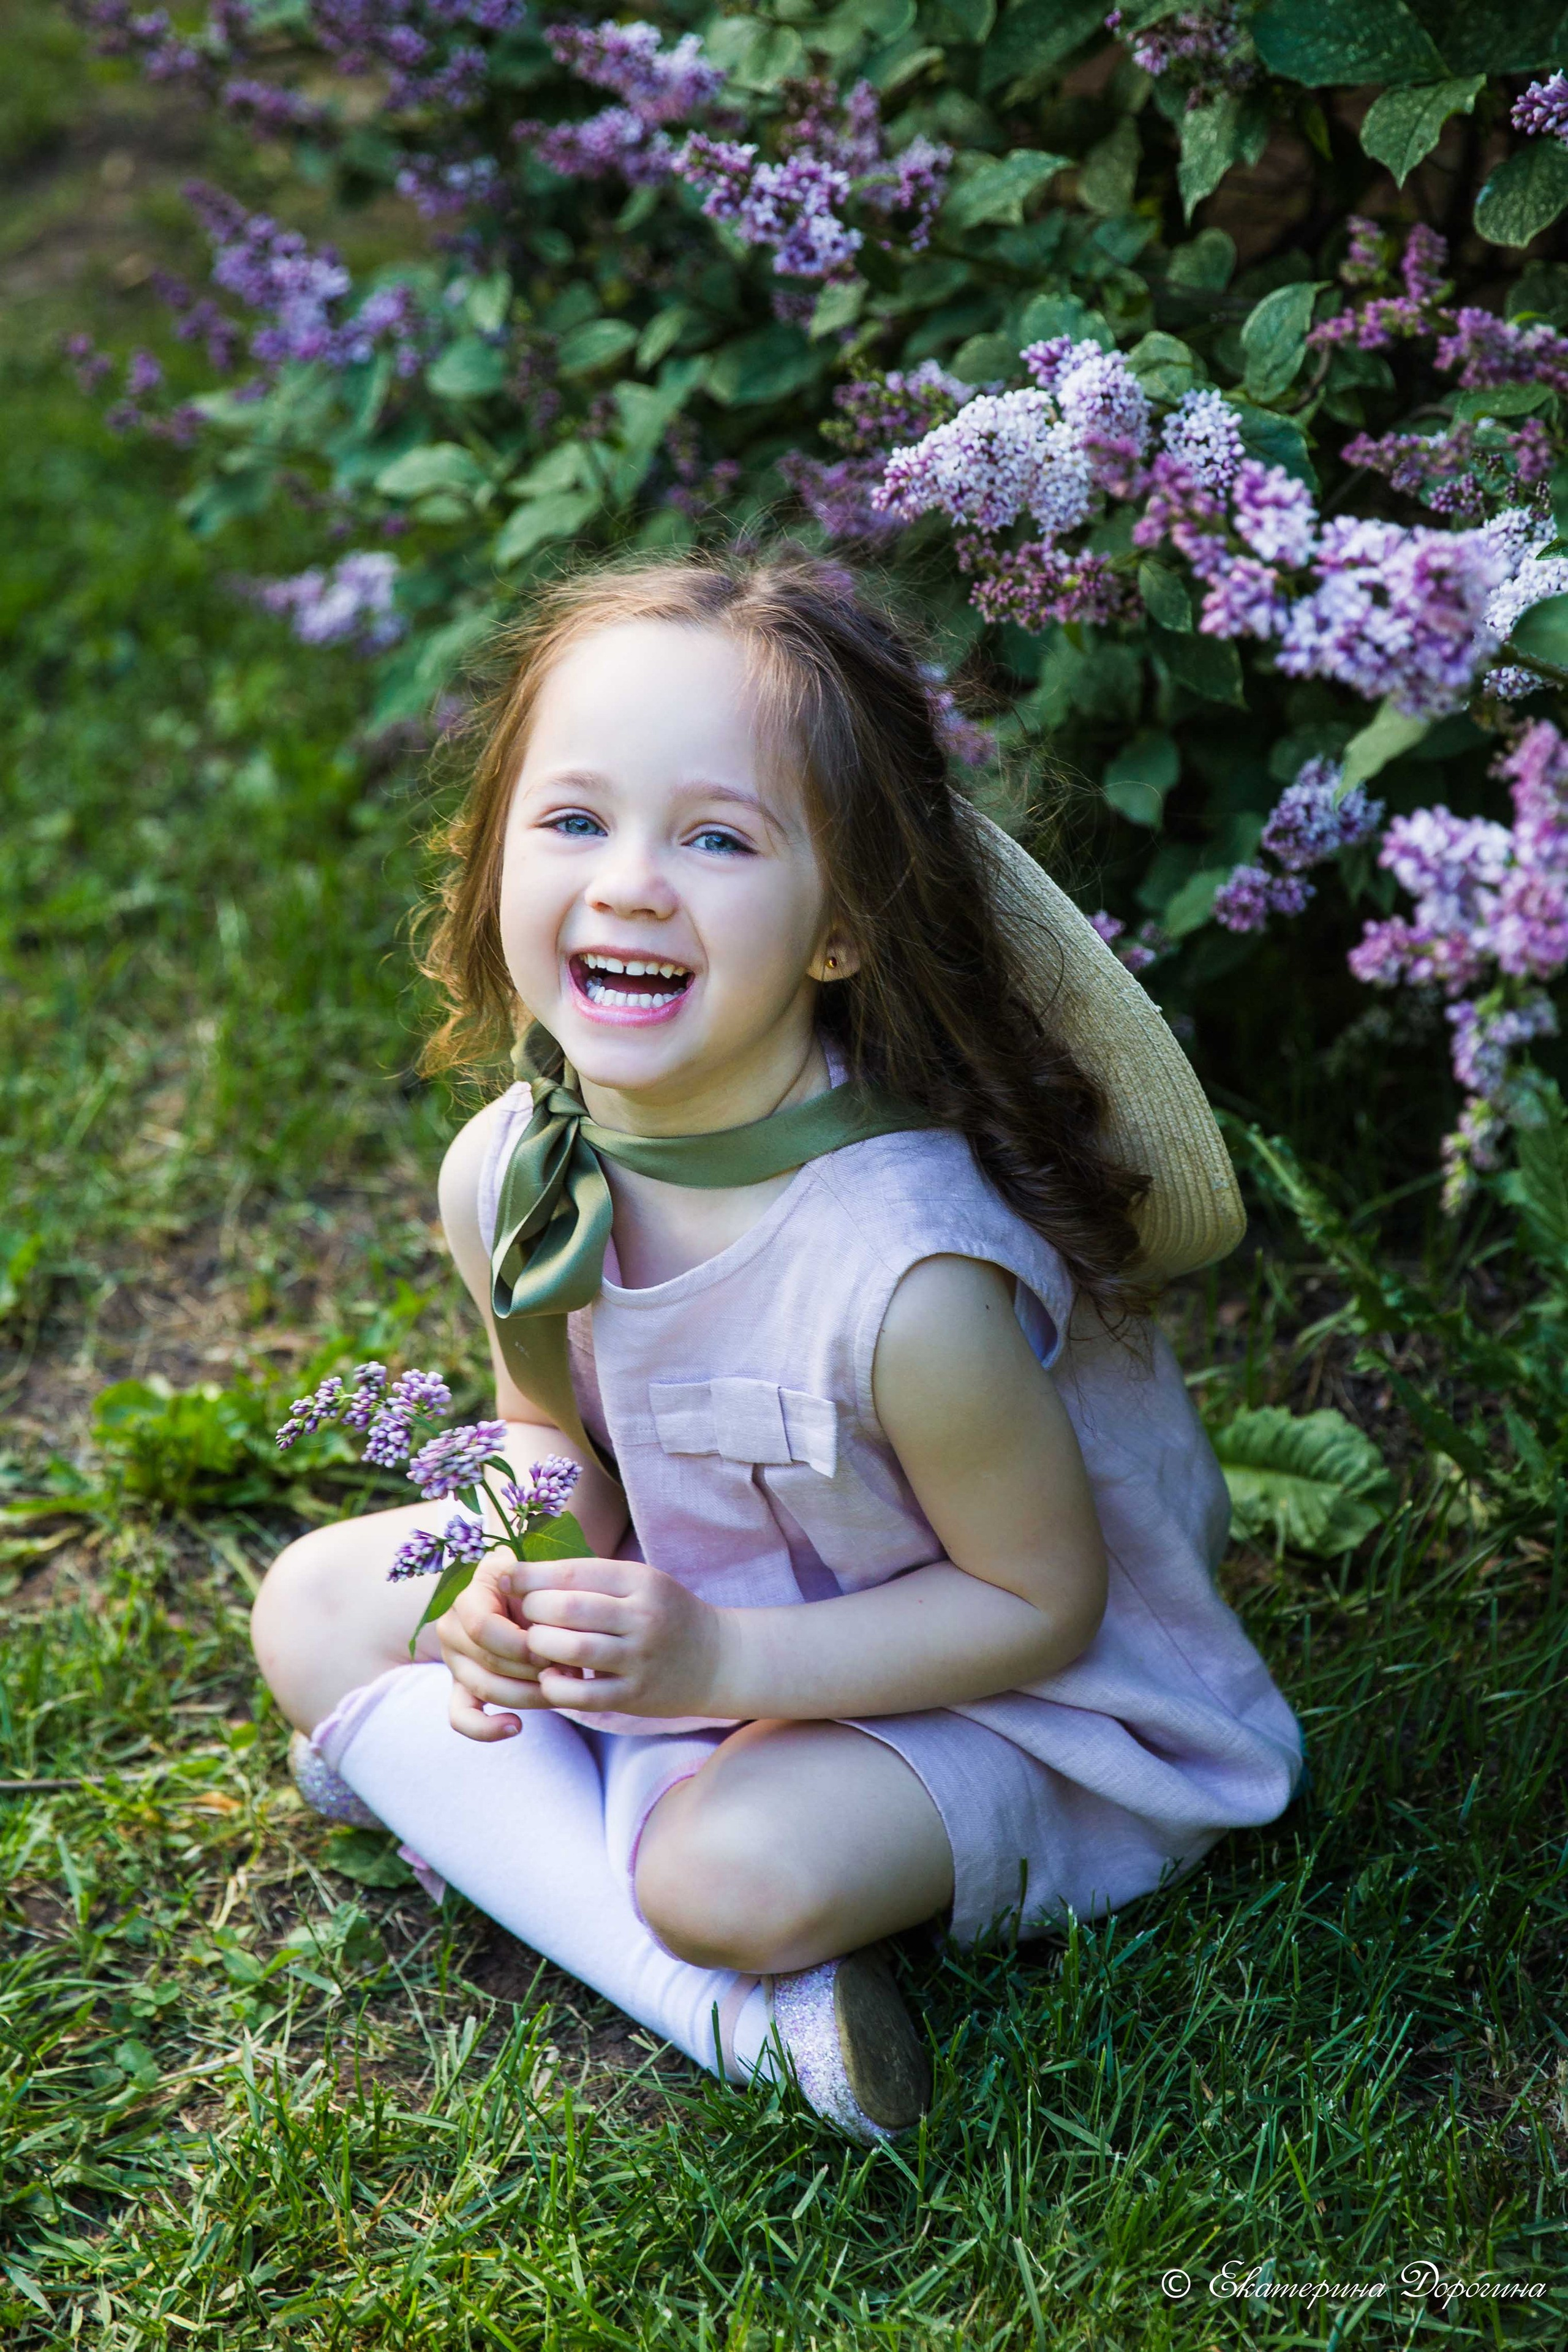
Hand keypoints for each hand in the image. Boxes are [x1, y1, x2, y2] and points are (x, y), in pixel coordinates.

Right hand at [437, 1557, 548, 1741]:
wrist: (520, 1599)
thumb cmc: (536, 1586)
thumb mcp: (540, 1580)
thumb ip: (546, 1599)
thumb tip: (562, 1643)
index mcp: (468, 1596)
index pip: (482, 1627)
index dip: (519, 1645)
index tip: (552, 1652)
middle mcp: (452, 1628)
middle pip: (487, 1662)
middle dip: (534, 1672)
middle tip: (569, 1674)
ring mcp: (454, 1661)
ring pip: (484, 1689)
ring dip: (527, 1696)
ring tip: (560, 1691)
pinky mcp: (460, 1687)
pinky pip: (461, 1716)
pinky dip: (485, 1729)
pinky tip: (516, 1727)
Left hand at [506, 1555, 726, 1717]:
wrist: (718, 1660)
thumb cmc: (665, 1615)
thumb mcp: (640, 1583)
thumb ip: (592, 1578)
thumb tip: (526, 1573)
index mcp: (639, 1581)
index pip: (573, 1572)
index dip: (531, 1575)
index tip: (506, 1576)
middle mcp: (641, 1616)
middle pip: (567, 1607)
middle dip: (532, 1610)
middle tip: (520, 1614)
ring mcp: (639, 1658)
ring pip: (573, 1648)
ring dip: (540, 1646)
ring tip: (533, 1644)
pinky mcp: (634, 1695)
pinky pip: (584, 1695)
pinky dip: (557, 1687)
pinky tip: (550, 1678)